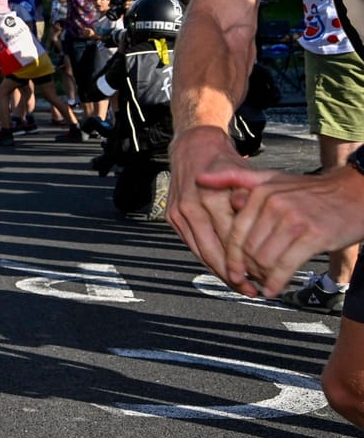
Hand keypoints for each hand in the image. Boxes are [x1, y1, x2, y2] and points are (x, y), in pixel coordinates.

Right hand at [165, 128, 251, 289]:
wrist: (194, 146)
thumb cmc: (226, 162)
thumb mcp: (247, 178)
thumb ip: (253, 206)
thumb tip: (266, 241)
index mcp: (213, 198)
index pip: (232, 241)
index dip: (248, 263)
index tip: (264, 278)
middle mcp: (193, 206)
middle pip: (215, 251)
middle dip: (233, 274)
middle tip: (251, 290)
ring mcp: (179, 212)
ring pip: (200, 251)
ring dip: (219, 272)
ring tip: (238, 286)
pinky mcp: (171, 215)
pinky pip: (191, 244)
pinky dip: (206, 259)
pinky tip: (220, 270)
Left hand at [207, 165, 363, 297]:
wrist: (355, 194)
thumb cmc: (311, 192)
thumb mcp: (273, 179)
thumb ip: (236, 179)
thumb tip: (200, 178)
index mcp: (260, 193)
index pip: (236, 233)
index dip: (231, 258)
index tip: (231, 274)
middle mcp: (274, 205)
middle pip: (248, 249)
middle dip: (248, 270)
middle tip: (251, 280)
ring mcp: (293, 220)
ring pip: (264, 260)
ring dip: (261, 277)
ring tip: (263, 283)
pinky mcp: (313, 236)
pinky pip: (285, 266)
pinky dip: (276, 282)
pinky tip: (273, 289)